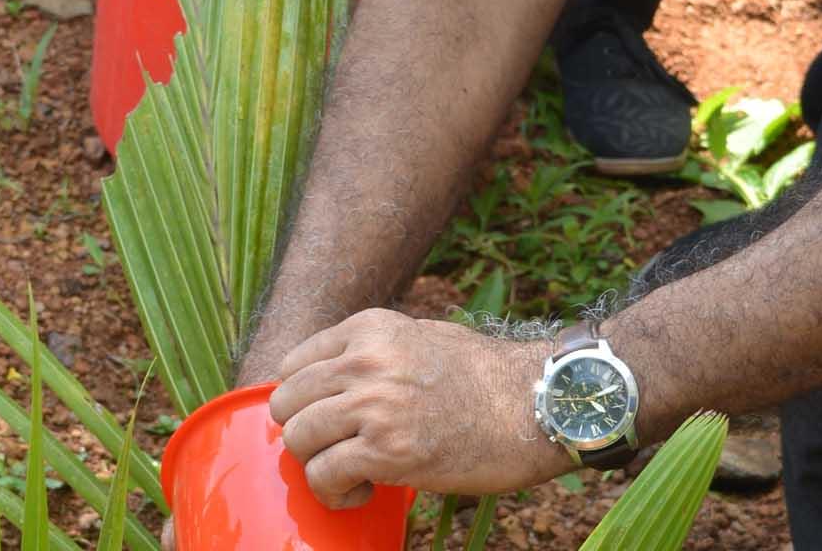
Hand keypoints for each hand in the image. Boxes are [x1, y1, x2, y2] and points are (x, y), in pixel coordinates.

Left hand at [269, 309, 569, 507]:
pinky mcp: (386, 450)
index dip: (304, 400)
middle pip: (287, 404)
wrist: (534, 406)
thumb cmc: (485, 377)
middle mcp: (364, 360)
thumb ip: (374, 350)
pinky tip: (363, 491)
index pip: (293, 364)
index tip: (325, 419)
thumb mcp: (422, 336)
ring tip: (351, 473)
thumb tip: (330, 376)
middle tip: (337, 448)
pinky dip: (335, 493)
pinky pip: (323, 476)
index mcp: (369, 328)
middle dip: (307, 433)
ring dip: (318, 465)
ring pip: (298, 440)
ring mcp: (373, 405)